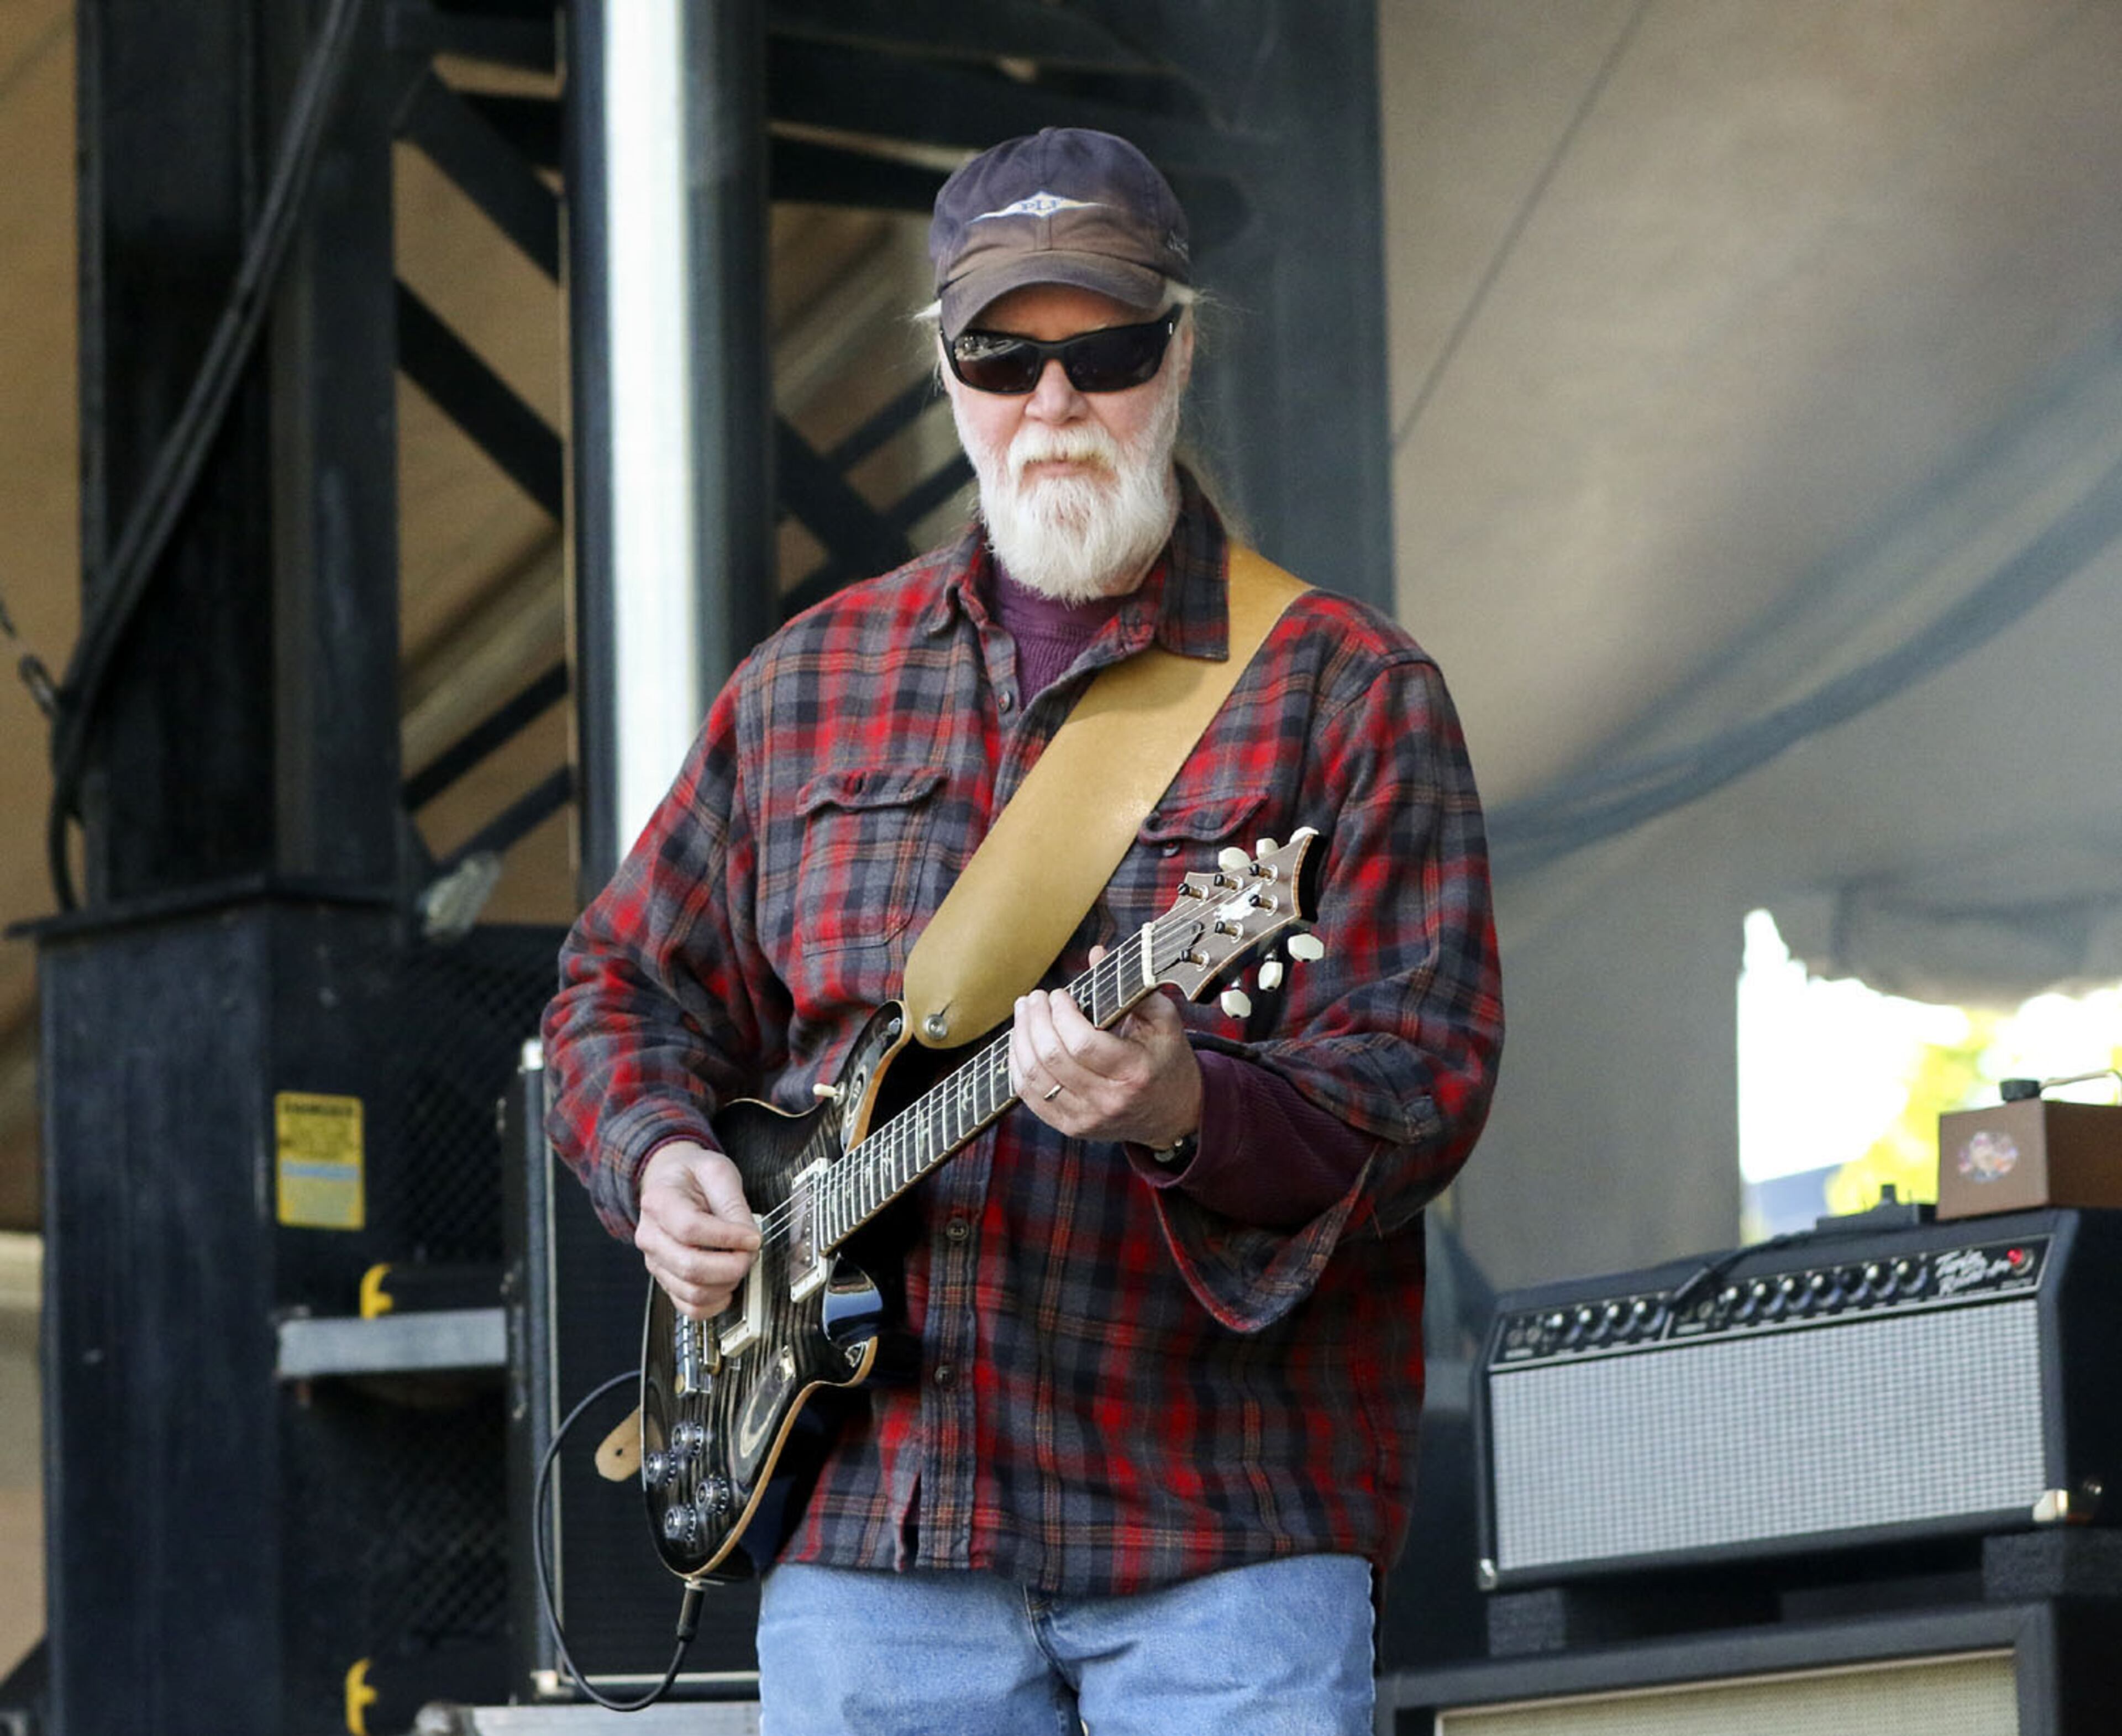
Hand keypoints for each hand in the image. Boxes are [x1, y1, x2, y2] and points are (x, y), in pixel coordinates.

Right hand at [634, 1140, 760, 1319]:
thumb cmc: (692, 1176)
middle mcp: (651, 1236)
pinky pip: (688, 1306)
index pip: (691, 1229)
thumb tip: (748, 1239)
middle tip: (751, 1253)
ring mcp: (656, 1261)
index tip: (753, 1237)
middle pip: (690, 1267)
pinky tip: (728, 1287)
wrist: (669, 1181)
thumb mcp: (717, 1171)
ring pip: (691, 1291)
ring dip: (726, 1284)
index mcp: (659, 1202)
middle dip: (731, 1266)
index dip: (728, 1238)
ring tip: (740, 1264)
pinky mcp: (665, 1279)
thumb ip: (733, 1203)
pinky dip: (714, 1304)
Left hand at [1009, 947, 1202, 1149]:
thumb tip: (1095, 952)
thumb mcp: (1163, 1020)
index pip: (1082, 1043)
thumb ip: (1130, 986)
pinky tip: (1020, 1042)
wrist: (1173, 1113)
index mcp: (1135, 1072)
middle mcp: (1109, 1101)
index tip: (1058, 994)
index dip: (1061, 1014)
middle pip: (1053, 1058)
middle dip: (1035, 1021)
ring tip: (1024, 1013)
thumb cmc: (1166, 1058)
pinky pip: (1029, 1097)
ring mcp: (1087, 1119)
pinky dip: (1018, 1066)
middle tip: (1033, 998)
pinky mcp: (1071, 1128)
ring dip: (1020, 1039)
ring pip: (1034, 1078)